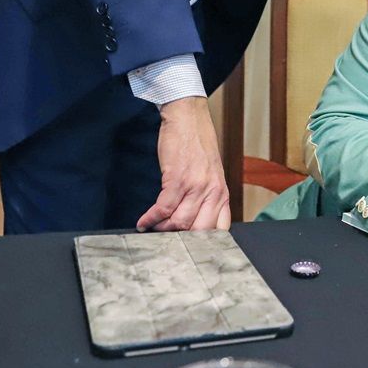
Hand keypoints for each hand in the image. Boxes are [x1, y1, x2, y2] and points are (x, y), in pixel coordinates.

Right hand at [137, 96, 231, 231]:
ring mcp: (196, 186)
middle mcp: (213, 192)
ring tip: (153, 228)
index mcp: (223, 192)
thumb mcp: (212, 173)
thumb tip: (195, 222)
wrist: (189, 118)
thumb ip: (209, 197)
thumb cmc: (199, 145)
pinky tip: (144, 221)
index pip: (219, 229)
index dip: (204, 243)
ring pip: (179, 222)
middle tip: (166, 240)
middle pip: (198, 231)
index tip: (190, 249)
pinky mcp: (177, 179)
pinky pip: (163, 208)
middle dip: (180, 239)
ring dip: (162, 229)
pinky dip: (151, 219)